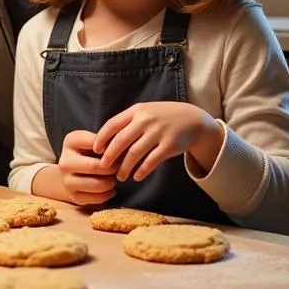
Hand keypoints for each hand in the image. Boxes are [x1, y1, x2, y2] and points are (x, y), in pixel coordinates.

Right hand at [57, 129, 117, 205]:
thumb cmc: (88, 152)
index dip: (111, 149)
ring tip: (113, 178)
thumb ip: (106, 141)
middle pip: (94, 166)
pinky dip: (109, 194)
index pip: (96, 144)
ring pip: (98, 185)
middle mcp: (64, 162)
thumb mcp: (93, 140)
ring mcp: (67, 181)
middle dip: (112, 168)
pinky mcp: (74, 196)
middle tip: (119, 168)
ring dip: (111, 182)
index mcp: (70, 142)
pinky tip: (110, 188)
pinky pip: (98, 198)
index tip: (116, 152)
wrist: (72, 171)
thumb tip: (120, 152)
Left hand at [94, 101, 221, 181]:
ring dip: (125, 167)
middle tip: (103, 167)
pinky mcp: (169, 145)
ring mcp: (158, 132)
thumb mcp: (144, 112)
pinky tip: (137, 177)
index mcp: (136, 111)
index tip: (95, 151)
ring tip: (120, 177)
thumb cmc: (162, 118)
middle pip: (120, 140)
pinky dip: (142, 170)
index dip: (101, 139)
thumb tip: (105, 140)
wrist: (193, 119)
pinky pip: (152, 160)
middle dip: (109, 156)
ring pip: (135, 153)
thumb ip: (127, 122)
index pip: (112, 125)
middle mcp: (145, 120)